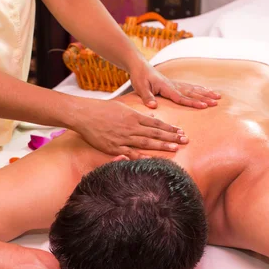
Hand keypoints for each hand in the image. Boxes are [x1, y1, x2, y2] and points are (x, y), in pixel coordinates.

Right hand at [73, 99, 188, 158]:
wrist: (84, 114)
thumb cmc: (101, 110)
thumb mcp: (122, 108)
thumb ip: (137, 114)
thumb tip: (150, 116)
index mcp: (133, 116)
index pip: (156, 123)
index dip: (169, 128)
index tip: (180, 131)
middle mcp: (131, 127)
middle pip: (155, 132)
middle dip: (171, 137)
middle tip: (185, 140)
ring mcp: (123, 138)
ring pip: (146, 142)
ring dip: (161, 145)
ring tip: (175, 148)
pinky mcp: (114, 147)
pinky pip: (130, 153)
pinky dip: (141, 157)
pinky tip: (152, 160)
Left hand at [129, 62, 220, 108]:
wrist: (139, 66)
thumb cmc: (139, 77)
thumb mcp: (140, 87)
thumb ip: (147, 97)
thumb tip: (153, 106)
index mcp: (166, 87)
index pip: (181, 97)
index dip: (193, 102)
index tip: (204, 105)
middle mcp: (173, 85)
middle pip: (191, 93)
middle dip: (205, 98)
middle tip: (216, 102)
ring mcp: (175, 84)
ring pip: (193, 89)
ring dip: (205, 93)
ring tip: (218, 96)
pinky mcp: (174, 84)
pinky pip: (189, 87)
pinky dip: (199, 89)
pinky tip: (207, 90)